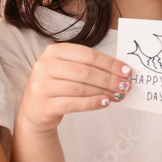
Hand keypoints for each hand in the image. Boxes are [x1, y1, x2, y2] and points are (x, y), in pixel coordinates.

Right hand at [18, 43, 132, 134]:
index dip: (109, 63)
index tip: (126, 71)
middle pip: (85, 72)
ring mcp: (42, 86)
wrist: (35, 110)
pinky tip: (105, 102)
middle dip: (109, 79)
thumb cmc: (57, 86)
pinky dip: (92, 103)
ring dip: (103, 92)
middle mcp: (45, 66)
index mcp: (53, 51)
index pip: (87, 55)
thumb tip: (120, 72)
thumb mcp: (67, 69)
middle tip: (125, 86)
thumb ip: (89, 67)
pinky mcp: (44, 105)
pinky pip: (74, 104)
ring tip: (118, 95)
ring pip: (80, 88)